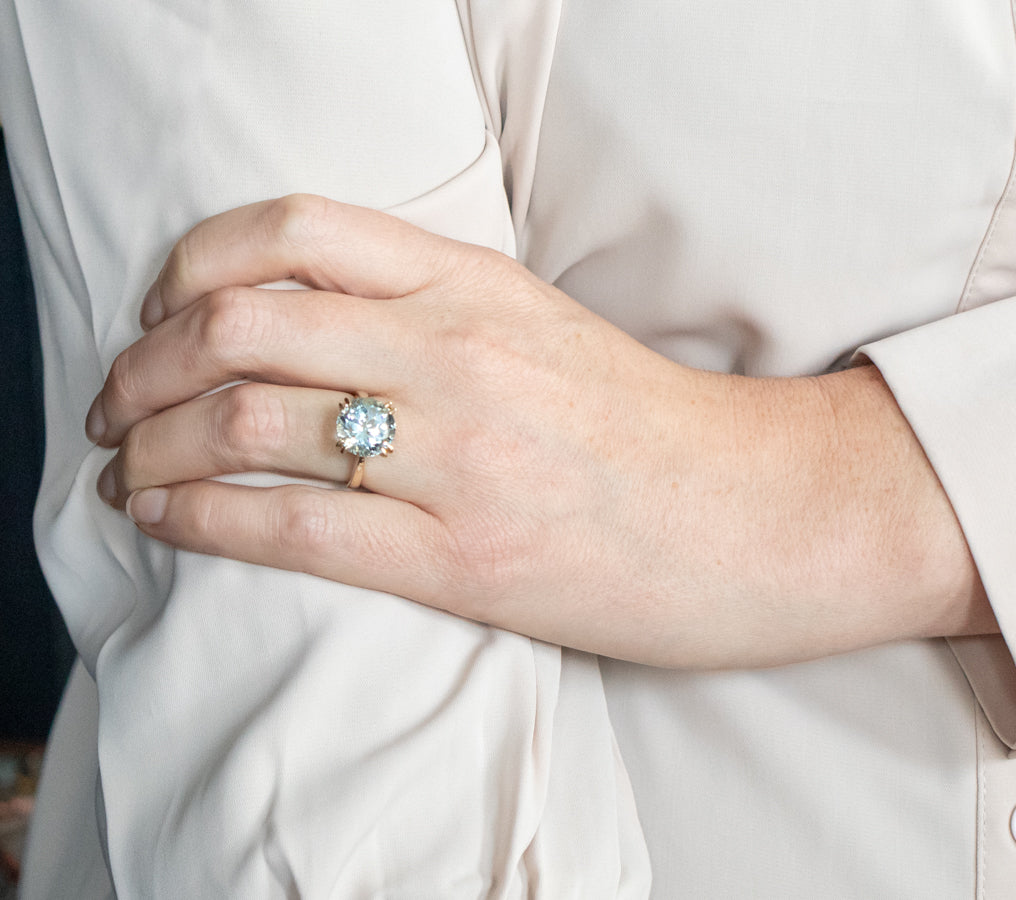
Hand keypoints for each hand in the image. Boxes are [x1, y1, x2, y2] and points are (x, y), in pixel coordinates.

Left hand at [90, 195, 993, 666]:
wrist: (755, 517)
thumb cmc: (648, 429)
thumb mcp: (540, 328)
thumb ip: (432, 309)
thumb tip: (309, 321)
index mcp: (478, 286)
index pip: (295, 232)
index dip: (194, 265)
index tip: (163, 308)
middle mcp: (459, 354)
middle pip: (240, 327)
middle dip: (143, 364)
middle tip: (118, 399)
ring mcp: (460, 457)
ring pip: (245, 424)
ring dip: (152, 444)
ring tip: (128, 466)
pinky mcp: (464, 561)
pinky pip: (290, 529)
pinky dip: (197, 518)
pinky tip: (163, 518)